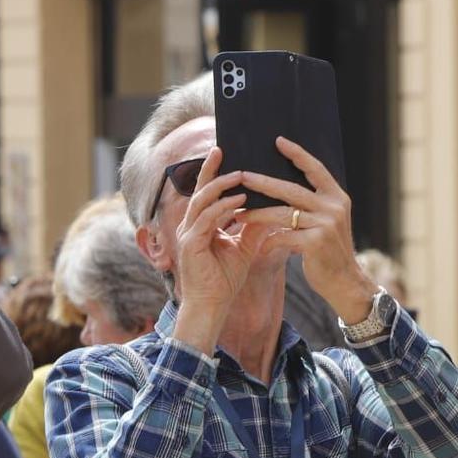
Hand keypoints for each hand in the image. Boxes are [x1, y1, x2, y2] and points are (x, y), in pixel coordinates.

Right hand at [167, 149, 260, 350]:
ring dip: (220, 186)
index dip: (214, 173)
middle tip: (223, 149)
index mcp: (200, 225)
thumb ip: (252, 229)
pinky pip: (206, 219)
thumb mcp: (243, 249)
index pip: (206, 194)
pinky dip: (223, 208)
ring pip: (201, 200)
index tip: (225, 154)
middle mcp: (190, 226)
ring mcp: (188, 234)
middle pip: (199, 190)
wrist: (213, 307)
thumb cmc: (224, 281)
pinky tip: (239, 201)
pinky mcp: (191, 245)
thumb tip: (269, 210)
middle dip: (210, 169)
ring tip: (240, 175)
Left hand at [240, 139, 377, 323]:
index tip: (278, 141)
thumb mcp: (328, 222)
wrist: (345, 282)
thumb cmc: (330, 252)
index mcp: (337, 197)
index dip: (297, 154)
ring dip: (258, 213)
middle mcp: (333, 207)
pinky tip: (259, 245)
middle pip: (291, 188)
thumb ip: (313, 205)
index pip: (315, 169)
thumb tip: (284, 188)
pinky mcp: (316, 243)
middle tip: (242, 175)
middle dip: (263, 182)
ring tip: (238, 213)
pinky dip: (269, 241)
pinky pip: (283, 236)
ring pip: (282, 213)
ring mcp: (326, 224)